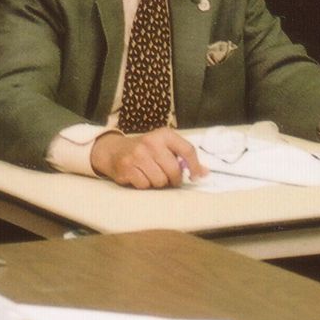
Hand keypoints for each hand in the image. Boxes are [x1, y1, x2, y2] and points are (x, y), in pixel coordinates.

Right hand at [89, 127, 203, 188]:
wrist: (114, 150)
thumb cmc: (145, 150)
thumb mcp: (164, 146)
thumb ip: (183, 157)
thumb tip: (204, 173)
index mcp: (164, 134)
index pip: (187, 150)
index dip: (195, 166)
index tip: (197, 177)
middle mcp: (151, 142)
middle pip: (174, 170)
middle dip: (174, 179)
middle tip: (169, 179)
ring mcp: (137, 155)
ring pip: (160, 181)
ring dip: (158, 183)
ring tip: (151, 175)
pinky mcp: (127, 167)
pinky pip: (145, 185)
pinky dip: (144, 185)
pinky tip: (140, 176)